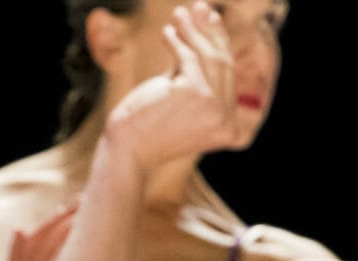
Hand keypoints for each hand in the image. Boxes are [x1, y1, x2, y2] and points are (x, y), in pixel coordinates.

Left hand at [102, 3, 236, 171]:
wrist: (128, 150)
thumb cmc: (151, 126)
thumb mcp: (183, 98)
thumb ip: (197, 70)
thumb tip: (203, 24)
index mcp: (230, 128)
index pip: (229, 76)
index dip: (221, 42)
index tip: (212, 18)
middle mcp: (227, 121)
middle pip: (222, 63)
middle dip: (210, 30)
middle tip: (199, 8)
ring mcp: (214, 107)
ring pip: (207, 56)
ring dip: (192, 30)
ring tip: (178, 14)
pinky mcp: (195, 92)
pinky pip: (188, 56)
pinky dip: (176, 41)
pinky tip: (166, 33)